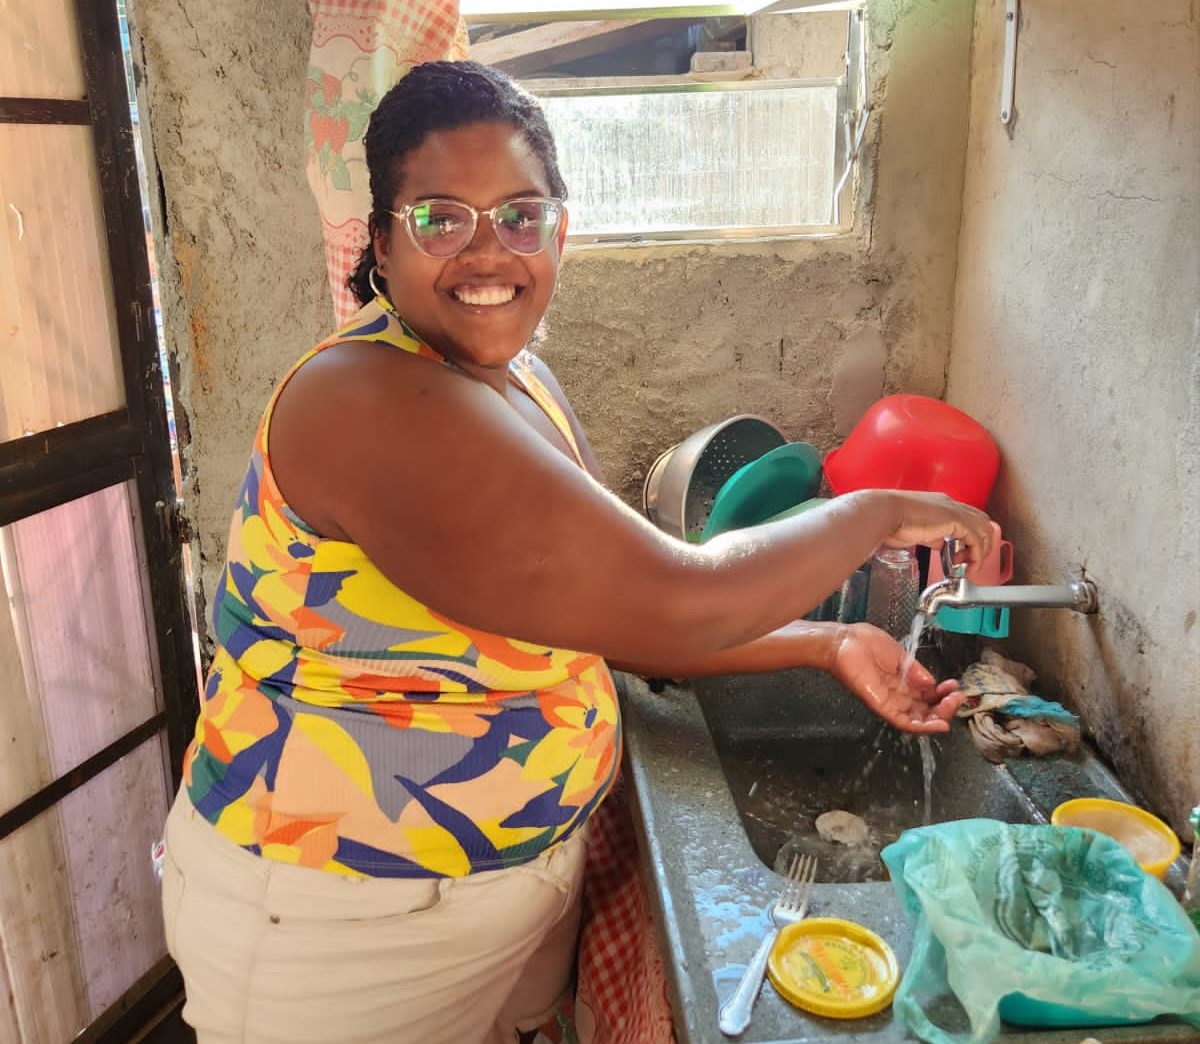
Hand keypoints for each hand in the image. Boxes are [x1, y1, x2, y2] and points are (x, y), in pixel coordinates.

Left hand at [826, 622, 962, 732]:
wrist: (845, 641)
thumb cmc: (866, 643)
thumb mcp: (900, 655)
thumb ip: (917, 671)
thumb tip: (933, 683)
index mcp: (902, 682)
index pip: (927, 696)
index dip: (942, 694)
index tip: (954, 687)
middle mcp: (897, 695)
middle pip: (924, 710)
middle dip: (944, 707)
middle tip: (956, 698)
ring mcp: (888, 702)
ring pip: (916, 719)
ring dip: (937, 717)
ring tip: (951, 708)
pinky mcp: (880, 706)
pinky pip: (901, 721)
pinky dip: (921, 727)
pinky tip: (938, 724)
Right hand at [878, 491, 993, 576]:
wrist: (884, 512)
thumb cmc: (890, 520)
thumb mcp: (915, 531)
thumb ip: (930, 537)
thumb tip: (938, 545)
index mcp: (939, 504)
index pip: (966, 518)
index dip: (969, 538)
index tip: (960, 555)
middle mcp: (950, 504)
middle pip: (982, 521)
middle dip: (981, 544)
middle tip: (970, 562)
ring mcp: (955, 510)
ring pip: (985, 529)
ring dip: (981, 550)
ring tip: (971, 567)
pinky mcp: (957, 520)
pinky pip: (977, 539)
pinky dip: (977, 555)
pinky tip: (969, 567)